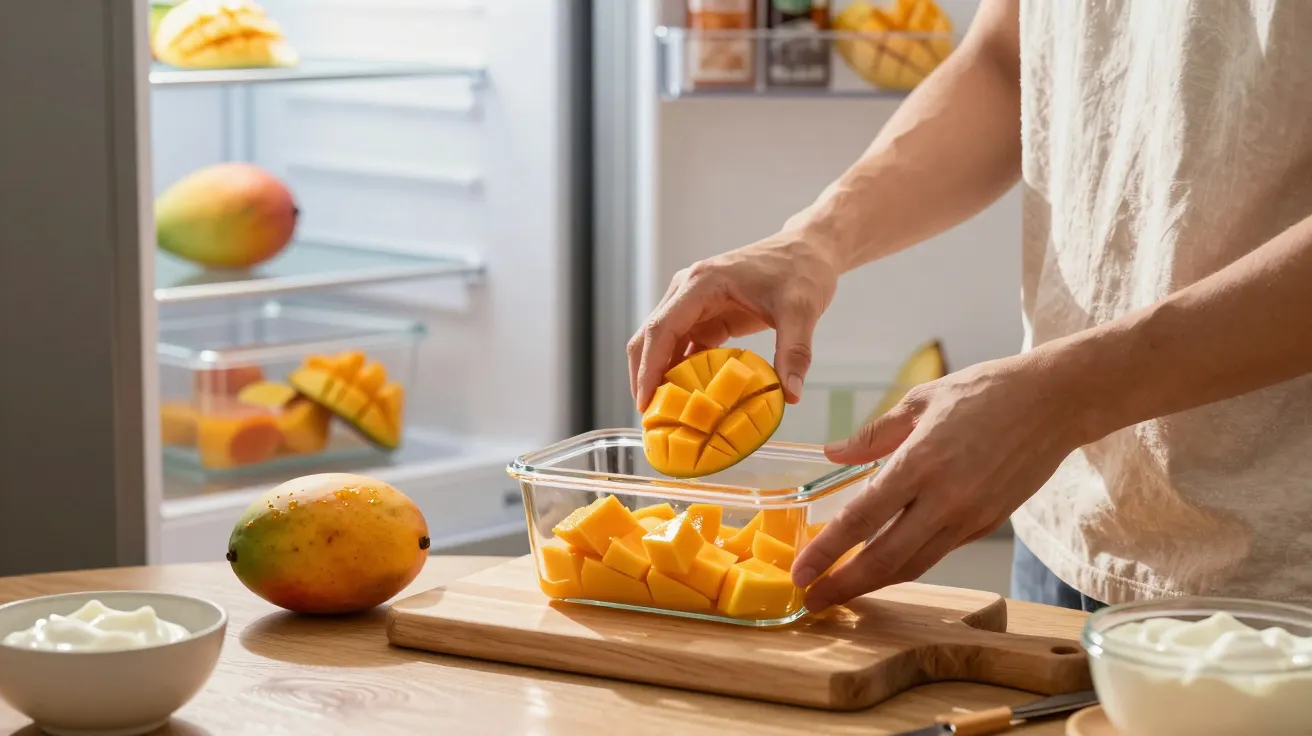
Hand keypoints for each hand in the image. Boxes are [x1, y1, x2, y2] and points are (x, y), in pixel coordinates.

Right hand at [628, 232, 839, 410]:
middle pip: (650, 336)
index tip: (646, 400)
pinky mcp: (707, 315)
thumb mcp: (801, 310)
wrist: (808, 250)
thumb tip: (789, 395)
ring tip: (665, 415)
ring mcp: (694, 303)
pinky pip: (683, 346)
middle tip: (650, 417)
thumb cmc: (801, 270)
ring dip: (660, 376)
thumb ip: (794, 352)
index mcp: (702, 283)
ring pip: (662, 343)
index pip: (662, 328)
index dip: (649, 366)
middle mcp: (689, 290)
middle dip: (644, 375)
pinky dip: (681, 371)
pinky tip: (687, 398)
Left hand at [790, 353, 1089, 610]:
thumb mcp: (921, 400)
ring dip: (873, 584)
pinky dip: (905, 565)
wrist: (1055, 402)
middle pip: (885, 559)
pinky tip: (881, 567)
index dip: (827, 549)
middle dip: (844, 585)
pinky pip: (937, 553)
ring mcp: (969, 517)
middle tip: (811, 601)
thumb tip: (832, 454)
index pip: (862, 518)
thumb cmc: (986, 391)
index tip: (801, 570)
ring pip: (913, 565)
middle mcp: (945, 499)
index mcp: (920, 462)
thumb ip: (873, 434)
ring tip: (839, 592)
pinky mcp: (987, 525)